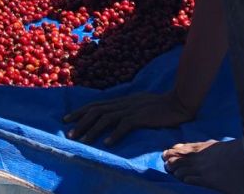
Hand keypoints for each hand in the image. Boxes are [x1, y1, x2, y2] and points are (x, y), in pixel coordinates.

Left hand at [64, 90, 194, 145]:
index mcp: (120, 100)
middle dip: (80, 121)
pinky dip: (114, 134)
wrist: (177, 102)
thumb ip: (125, 108)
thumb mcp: (137, 105)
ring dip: (92, 129)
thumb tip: (112, 115)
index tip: (66, 119)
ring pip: (105, 118)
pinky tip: (106, 143)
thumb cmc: (159, 105)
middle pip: (96, 110)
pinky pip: (124, 125)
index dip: (80, 111)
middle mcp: (122, 103)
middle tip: (68, 132)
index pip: (95, 105)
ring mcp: (131, 109)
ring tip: (82, 140)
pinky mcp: (141, 117)